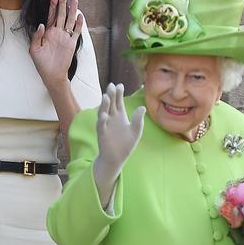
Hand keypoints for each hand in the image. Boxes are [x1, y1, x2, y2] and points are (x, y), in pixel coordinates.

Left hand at [29, 0, 83, 89]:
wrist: (51, 75)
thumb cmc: (41, 63)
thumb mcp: (34, 50)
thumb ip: (37, 36)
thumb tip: (42, 25)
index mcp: (48, 32)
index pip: (51, 15)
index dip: (53, 5)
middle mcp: (57, 32)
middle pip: (61, 14)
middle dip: (63, 3)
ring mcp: (65, 37)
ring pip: (69, 21)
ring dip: (72, 11)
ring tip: (74, 0)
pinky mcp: (71, 44)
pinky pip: (76, 32)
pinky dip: (78, 24)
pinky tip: (79, 16)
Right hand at [93, 83, 144, 205]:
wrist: (117, 158)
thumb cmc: (126, 145)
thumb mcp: (136, 131)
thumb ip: (138, 120)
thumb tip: (143, 107)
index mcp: (120, 115)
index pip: (118, 101)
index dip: (118, 93)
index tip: (120, 85)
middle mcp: (111, 118)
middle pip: (110, 103)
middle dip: (110, 95)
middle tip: (112, 86)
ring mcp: (105, 125)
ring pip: (103, 112)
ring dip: (104, 105)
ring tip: (106, 96)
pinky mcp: (102, 134)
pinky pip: (101, 126)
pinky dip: (102, 120)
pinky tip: (104, 115)